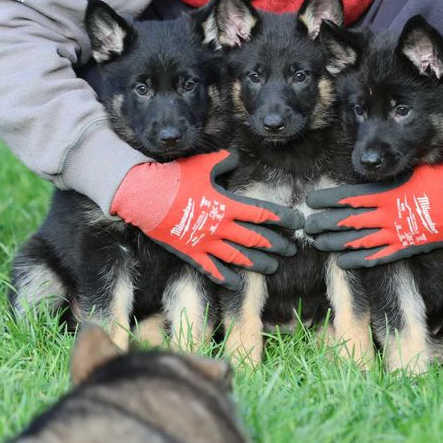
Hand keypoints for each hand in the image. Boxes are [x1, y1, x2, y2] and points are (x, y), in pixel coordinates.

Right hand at [111, 150, 301, 289]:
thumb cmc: (174, 178)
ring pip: (239, 258)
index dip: (283, 218)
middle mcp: (221, 226)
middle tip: (292, 249)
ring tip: (273, 268)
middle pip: (256, 239)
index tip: (298, 222)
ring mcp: (206, 243)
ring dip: (258, 264)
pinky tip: (238, 284)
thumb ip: (223, 162)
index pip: (262, 213)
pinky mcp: (191, 253)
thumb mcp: (202, 165)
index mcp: (227, 204)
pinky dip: (226, 278)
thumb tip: (235, 158)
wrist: (144, 196)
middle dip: (277, 245)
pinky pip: (212, 270)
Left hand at [304, 163, 442, 268]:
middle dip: (323, 223)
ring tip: (317, 243)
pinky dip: (357, 260)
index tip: (311, 202)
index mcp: (387, 192)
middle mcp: (387, 214)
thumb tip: (375, 164)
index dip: (327, 201)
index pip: (348, 197)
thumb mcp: (416, 167)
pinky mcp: (406, 248)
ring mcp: (396, 234)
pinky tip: (341, 261)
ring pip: (357, 241)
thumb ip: (392, 172)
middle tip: (306, 226)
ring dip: (335, 242)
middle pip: (347, 220)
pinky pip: (376, 257)